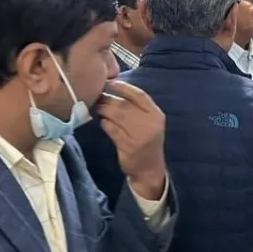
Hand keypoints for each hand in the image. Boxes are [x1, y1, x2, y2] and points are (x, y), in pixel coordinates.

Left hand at [96, 81, 165, 199]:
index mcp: (156, 115)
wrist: (149, 169)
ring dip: (103, 110)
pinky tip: (103, 123)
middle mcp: (150, 123)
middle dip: (108, 99)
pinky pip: (112, 129)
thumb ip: (137, 108)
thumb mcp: (149, 123)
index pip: (139, 95)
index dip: (123, 86)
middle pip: (124, 105)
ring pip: (116, 116)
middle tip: (97, 97)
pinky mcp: (128, 146)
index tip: (110, 82)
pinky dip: (105, 124)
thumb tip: (114, 87)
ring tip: (97, 107)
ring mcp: (139, 135)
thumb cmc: (146, 141)